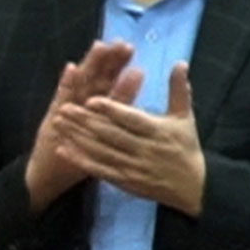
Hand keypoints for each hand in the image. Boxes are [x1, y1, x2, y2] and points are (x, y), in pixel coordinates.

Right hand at [25, 39, 139, 209]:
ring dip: (89, 65)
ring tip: (100, 46)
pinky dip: (65, 84)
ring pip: (80, 84)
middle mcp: (80, 104)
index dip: (117, 65)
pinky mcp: (54, 117)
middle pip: (97, 77)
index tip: (130, 47)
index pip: (107, 81)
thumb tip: (133, 97)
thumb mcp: (100, 136)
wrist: (49, 172)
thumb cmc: (78, 154)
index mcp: (93, 108)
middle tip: (122, 43)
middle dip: (109, 61)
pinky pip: (60, 98)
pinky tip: (70, 68)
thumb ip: (114, 116)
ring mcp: (66, 109)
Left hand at [66, 61, 207, 214]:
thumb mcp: (185, 117)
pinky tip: (63, 149)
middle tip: (63, 109)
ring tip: (57, 124)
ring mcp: (133, 167)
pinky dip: (80, 160)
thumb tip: (180, 62)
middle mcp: (144, 149)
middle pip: (110, 134)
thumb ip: (179, 90)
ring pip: (101, 151)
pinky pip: (99, 170)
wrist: (192, 187)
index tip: (90, 99)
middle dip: (85, 122)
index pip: (131, 119)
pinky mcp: (124, 181)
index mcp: (158, 131)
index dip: (111, 110)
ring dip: (77, 138)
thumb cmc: (185, 146)